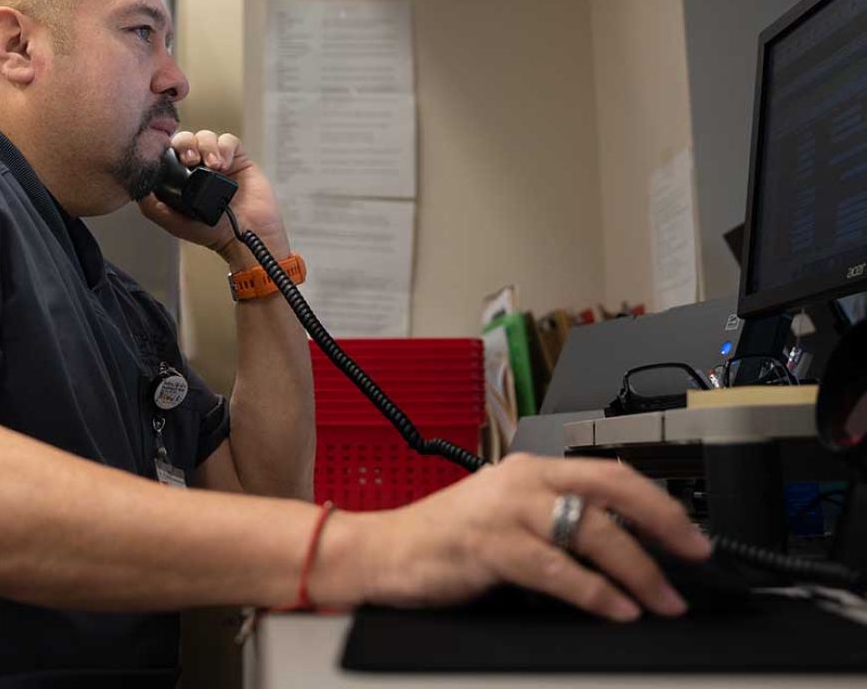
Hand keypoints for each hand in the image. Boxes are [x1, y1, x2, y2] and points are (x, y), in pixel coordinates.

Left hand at [137, 130, 288, 267]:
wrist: (244, 236)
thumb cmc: (211, 232)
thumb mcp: (173, 222)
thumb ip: (151, 207)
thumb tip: (137, 187)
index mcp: (181, 177)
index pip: (170, 152)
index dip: (168, 149)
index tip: (172, 159)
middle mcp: (198, 166)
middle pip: (186, 139)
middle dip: (186, 145)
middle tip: (190, 159)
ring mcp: (219, 160)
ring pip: (206, 136)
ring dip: (206, 146)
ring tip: (212, 165)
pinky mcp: (239, 158)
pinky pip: (229, 141)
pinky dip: (224, 148)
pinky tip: (224, 165)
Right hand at [317, 454, 711, 620]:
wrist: (381, 552)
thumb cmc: (442, 541)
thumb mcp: (504, 518)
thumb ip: (552, 523)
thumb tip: (620, 553)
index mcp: (529, 469)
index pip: (608, 472)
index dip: (657, 502)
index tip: (690, 534)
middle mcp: (522, 480)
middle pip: (611, 487)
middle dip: (663, 521)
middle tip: (695, 554)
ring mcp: (505, 510)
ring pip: (592, 532)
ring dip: (638, 570)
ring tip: (662, 599)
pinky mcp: (489, 545)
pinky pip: (557, 569)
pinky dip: (595, 592)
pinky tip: (616, 609)